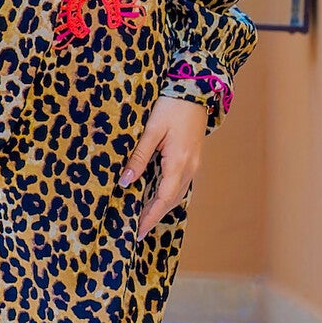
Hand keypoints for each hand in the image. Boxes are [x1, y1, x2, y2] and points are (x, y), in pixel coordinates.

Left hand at [120, 95, 206, 241]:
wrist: (196, 90)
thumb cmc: (171, 106)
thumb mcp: (151, 131)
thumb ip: (138, 157)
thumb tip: (125, 182)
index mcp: (179, 163)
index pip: (163, 199)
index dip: (150, 217)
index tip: (137, 232)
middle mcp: (190, 168)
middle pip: (171, 201)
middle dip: (154, 217)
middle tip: (137, 232)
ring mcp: (193, 164)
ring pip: (176, 194)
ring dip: (161, 207)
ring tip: (143, 219)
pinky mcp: (192, 159)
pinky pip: (179, 184)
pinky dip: (166, 195)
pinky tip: (154, 198)